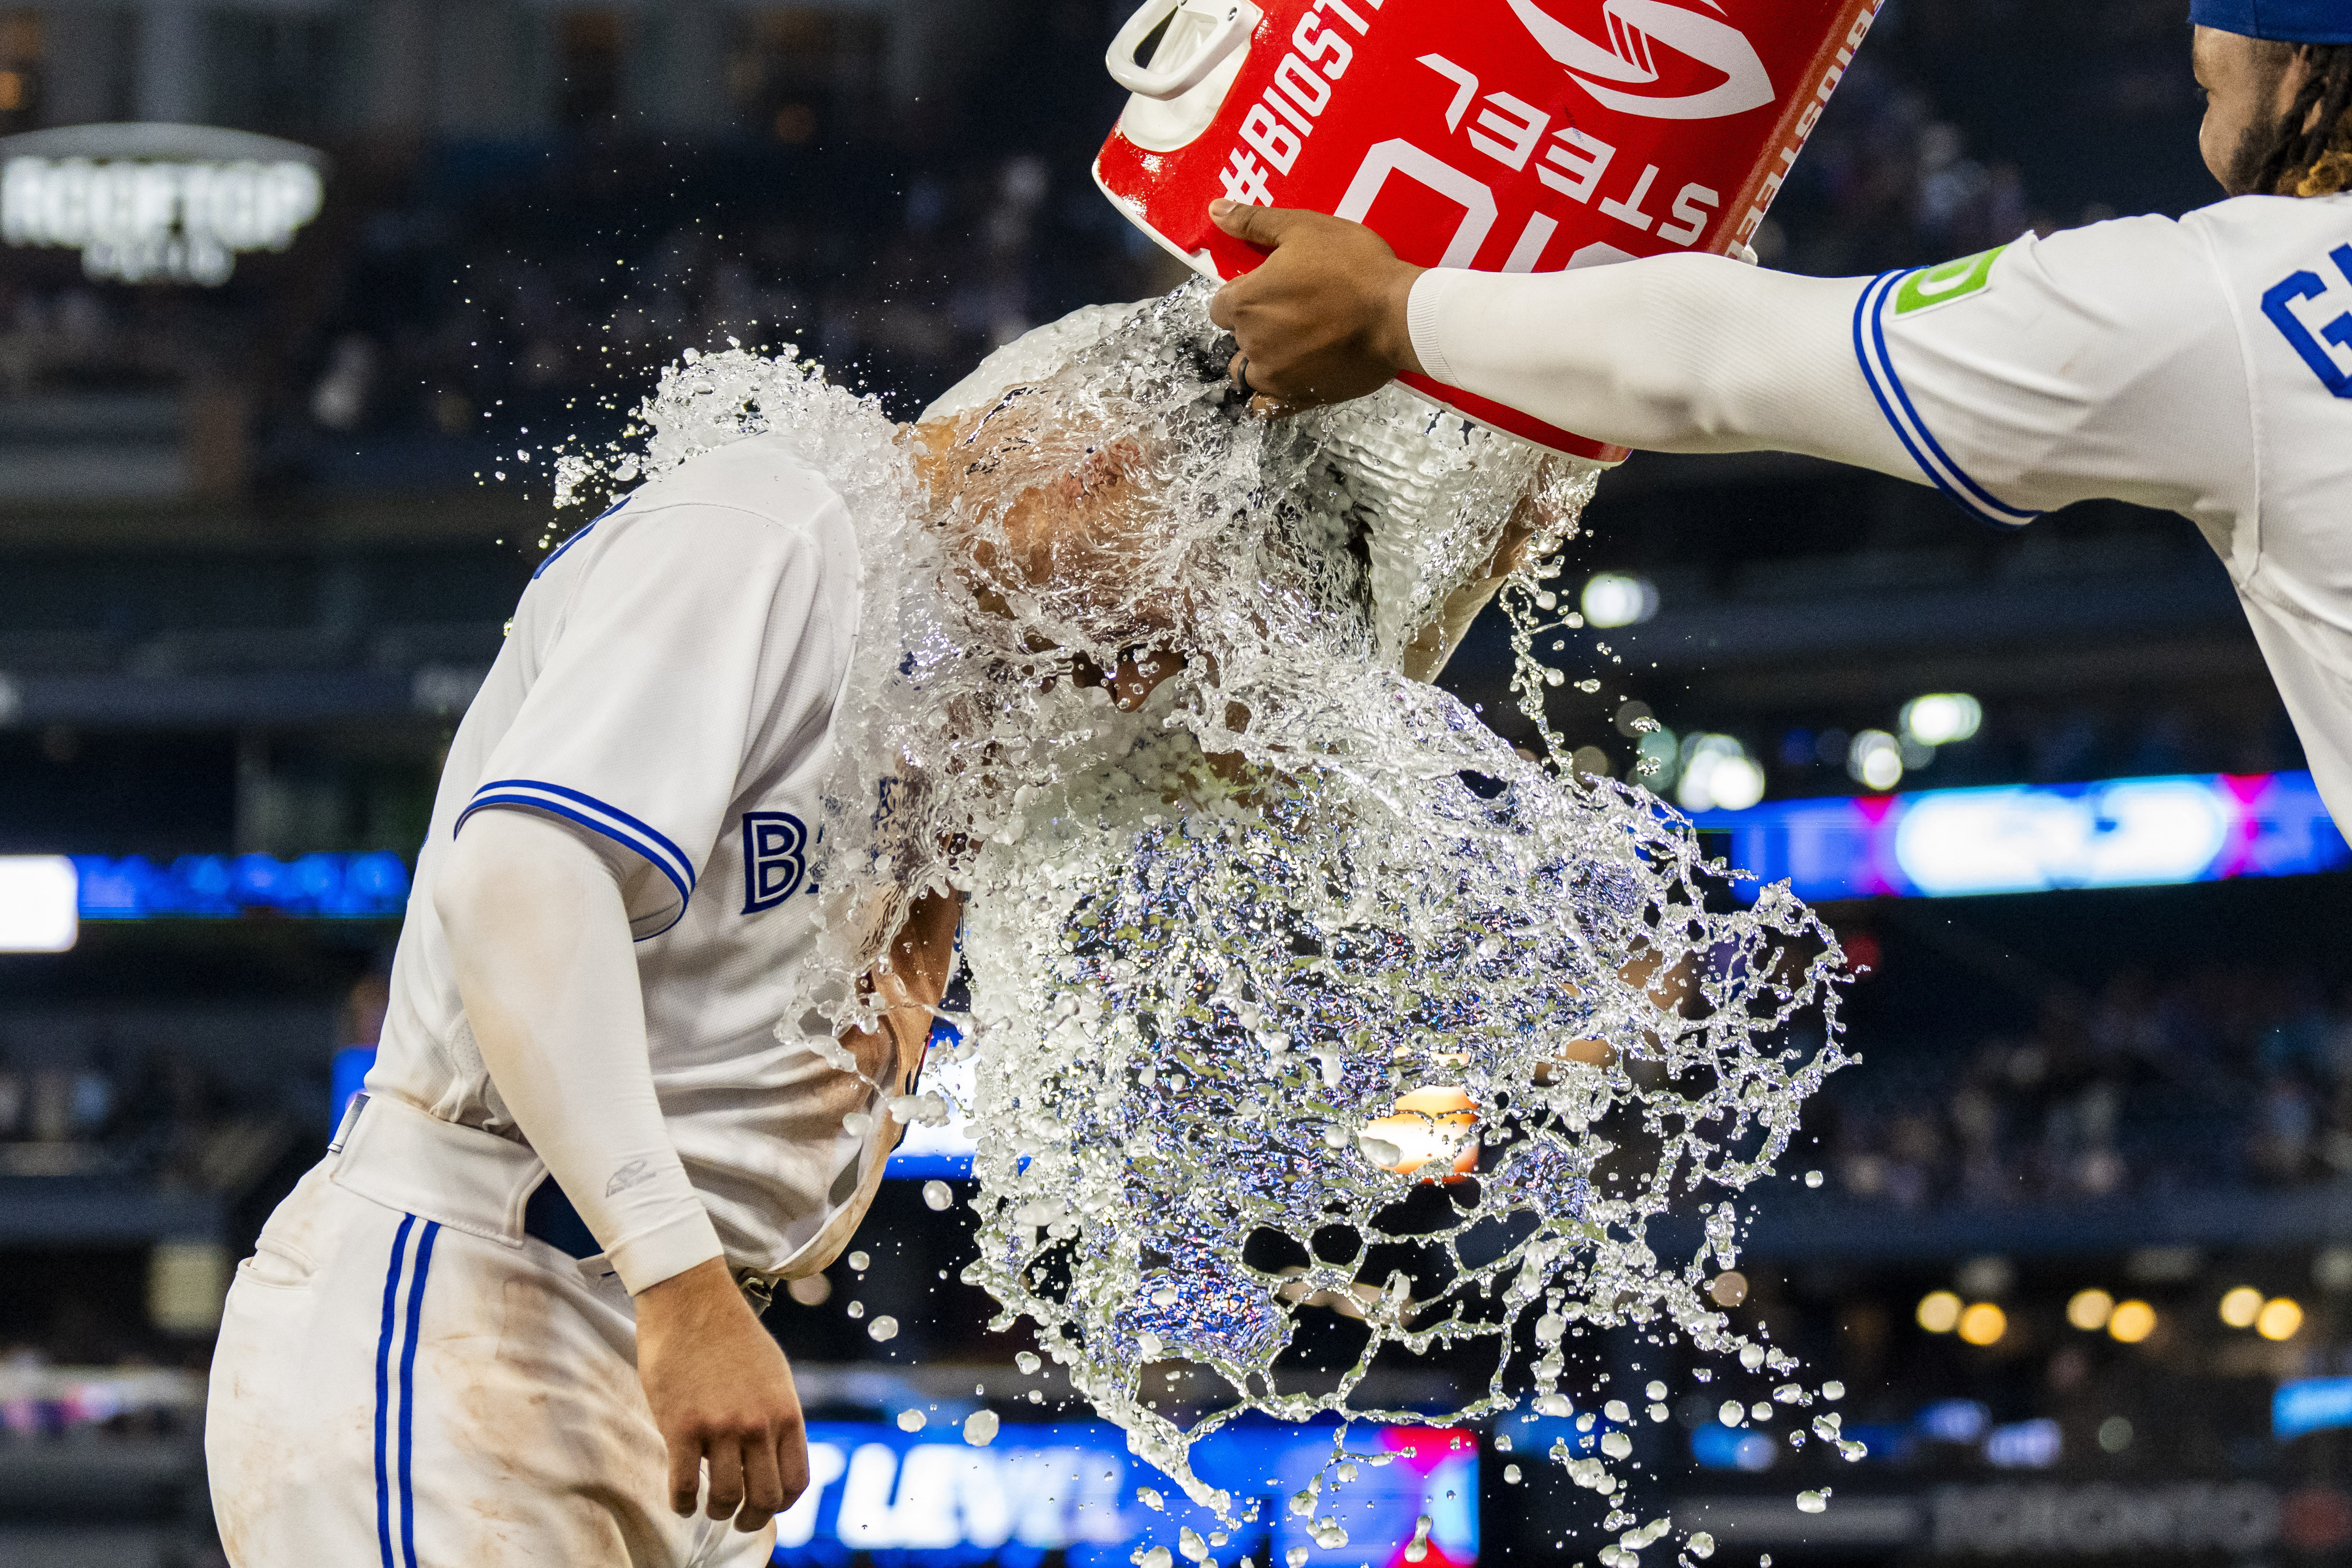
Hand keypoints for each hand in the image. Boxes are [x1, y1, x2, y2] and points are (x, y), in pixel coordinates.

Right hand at [636, 1258, 808, 1530]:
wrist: (693, 1301)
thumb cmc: (733, 1335)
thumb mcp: (775, 1375)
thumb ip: (777, 1415)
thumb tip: (775, 1454)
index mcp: (786, 1412)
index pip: (797, 1481)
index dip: (783, 1504)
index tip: (767, 1506)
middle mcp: (759, 1425)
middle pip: (765, 1499)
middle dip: (751, 1518)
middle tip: (739, 1520)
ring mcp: (721, 1428)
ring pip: (725, 1499)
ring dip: (717, 1512)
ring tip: (709, 1508)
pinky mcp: (681, 1428)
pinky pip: (683, 1487)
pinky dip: (682, 1504)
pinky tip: (681, 1502)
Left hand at [1206, 202, 1425, 408]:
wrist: (1400, 315)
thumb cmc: (1355, 267)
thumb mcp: (1303, 228)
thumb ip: (1254, 222)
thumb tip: (1215, 210)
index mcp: (1246, 302)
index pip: (1220, 306)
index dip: (1243, 296)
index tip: (1270, 289)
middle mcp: (1252, 342)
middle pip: (1238, 337)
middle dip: (1257, 325)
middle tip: (1295, 310)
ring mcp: (1274, 375)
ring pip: (1248, 371)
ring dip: (1262, 359)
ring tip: (1296, 342)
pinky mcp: (1299, 398)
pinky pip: (1267, 406)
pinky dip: (1271, 397)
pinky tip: (1288, 379)